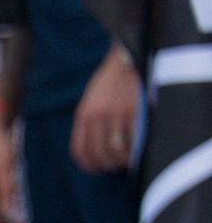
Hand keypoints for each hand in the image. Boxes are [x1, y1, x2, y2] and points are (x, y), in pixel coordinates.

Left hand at [70, 47, 139, 174]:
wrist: (132, 54)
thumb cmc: (115, 78)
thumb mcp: (95, 97)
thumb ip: (92, 119)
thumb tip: (95, 146)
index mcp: (85, 113)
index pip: (80, 150)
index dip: (89, 165)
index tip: (97, 169)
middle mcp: (99, 115)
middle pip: (100, 154)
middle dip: (109, 164)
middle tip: (118, 164)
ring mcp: (118, 113)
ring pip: (118, 151)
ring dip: (124, 160)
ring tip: (130, 158)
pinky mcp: (137, 109)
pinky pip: (136, 141)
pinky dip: (138, 150)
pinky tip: (141, 148)